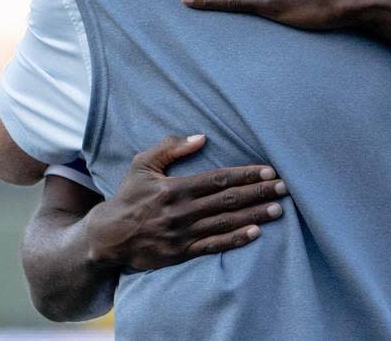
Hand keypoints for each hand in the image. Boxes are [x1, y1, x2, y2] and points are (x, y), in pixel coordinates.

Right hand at [84, 134, 287, 270]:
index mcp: (175, 188)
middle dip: (258, 193)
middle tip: (284, 187)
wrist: (106, 238)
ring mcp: (183, 234)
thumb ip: (170, 148)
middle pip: (228, 200)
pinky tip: (255, 233)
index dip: (246, 175)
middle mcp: (182, 211)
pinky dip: (235, 239)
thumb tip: (201, 137)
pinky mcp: (181, 253)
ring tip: (278, 209)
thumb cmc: (127, 198)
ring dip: (254, 215)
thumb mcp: (142, 165)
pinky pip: (213, 246)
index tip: (269, 171)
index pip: (218, 179)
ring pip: (225, 222)